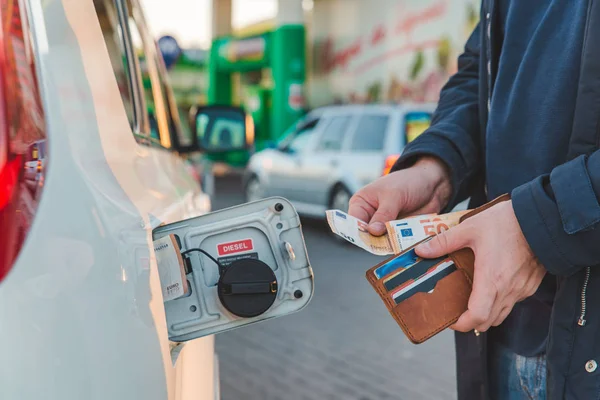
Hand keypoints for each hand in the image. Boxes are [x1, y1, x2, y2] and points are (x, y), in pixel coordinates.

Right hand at [348, 156, 451, 235]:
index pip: (353, 222)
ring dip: (390, 244)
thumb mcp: (394, 195)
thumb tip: (373, 231)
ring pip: (382, 242)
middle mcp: (370, 217)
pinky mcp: (397, 234)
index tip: (368, 238)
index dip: (358, 232)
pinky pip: (396, 244)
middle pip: (366, 236)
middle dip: (375, 241)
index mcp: (361, 204)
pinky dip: (401, 245)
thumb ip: (383, 214)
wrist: (432, 184)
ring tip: (399, 240)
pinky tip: (407, 244)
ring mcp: (384, 227)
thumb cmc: (408, 182)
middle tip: (386, 241)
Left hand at [415, 200, 545, 331]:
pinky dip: (500, 302)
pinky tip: (491, 285)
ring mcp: (522, 289)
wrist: (542, 218)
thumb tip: (421, 251)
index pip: (477, 317)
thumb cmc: (506, 222)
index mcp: (491, 280)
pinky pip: (513, 302)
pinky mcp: (531, 285)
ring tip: (472, 299)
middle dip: (471, 322)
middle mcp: (508, 290)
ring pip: (502, 314)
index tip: (450, 321)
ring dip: (486, 313)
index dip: (462, 324)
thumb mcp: (470, 228)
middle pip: (488, 322)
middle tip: (457, 311)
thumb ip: (444, 242)